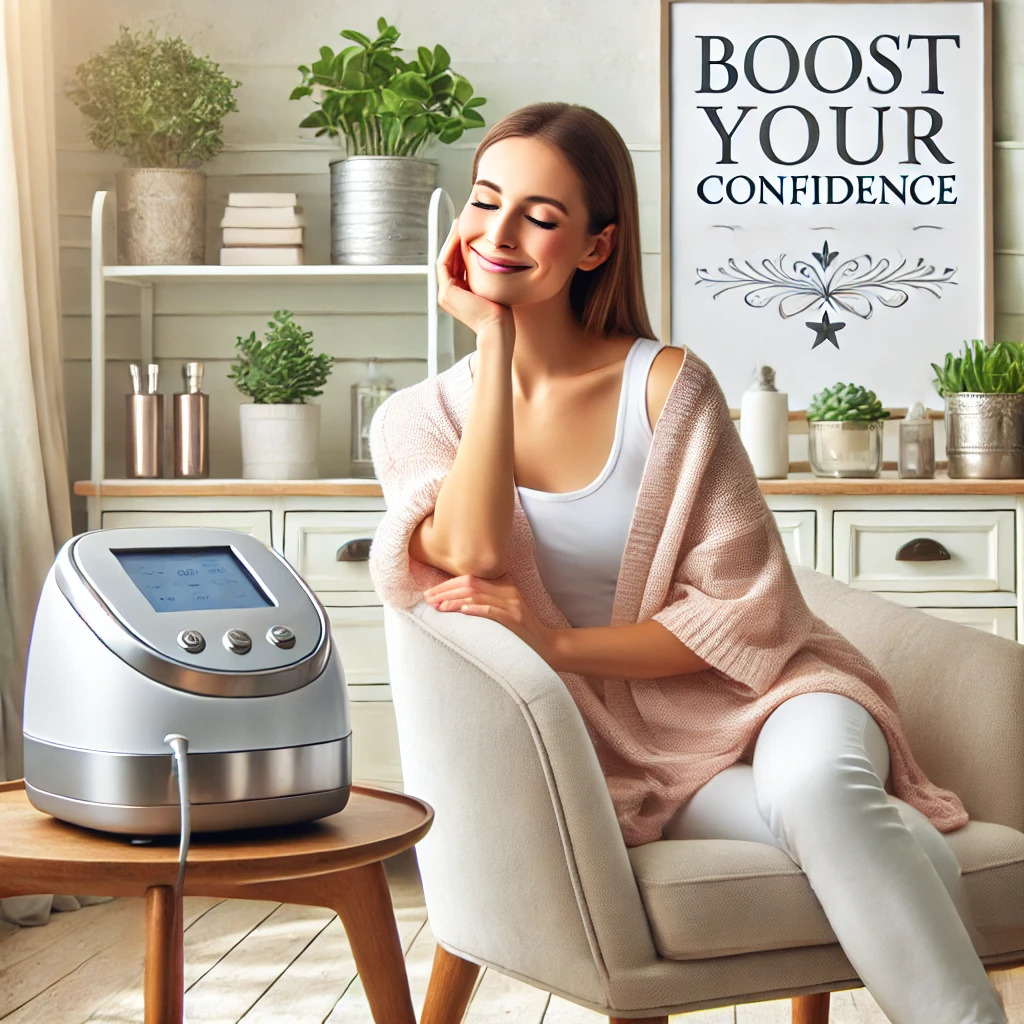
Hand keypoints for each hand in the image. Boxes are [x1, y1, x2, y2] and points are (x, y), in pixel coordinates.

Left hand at [423, 574, 559, 666]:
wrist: (548, 647)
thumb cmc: (522, 633)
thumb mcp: (505, 611)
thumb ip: (486, 602)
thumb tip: (455, 603)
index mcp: (504, 587)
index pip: (470, 578)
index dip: (447, 584)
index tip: (430, 593)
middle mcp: (508, 592)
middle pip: (470, 583)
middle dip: (445, 590)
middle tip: (427, 599)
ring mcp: (512, 605)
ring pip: (477, 595)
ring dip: (454, 600)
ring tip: (438, 606)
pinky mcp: (515, 619)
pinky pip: (492, 611)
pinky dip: (476, 609)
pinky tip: (461, 611)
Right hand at [437, 218, 514, 338]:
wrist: (497, 328)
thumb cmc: (501, 314)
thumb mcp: (492, 289)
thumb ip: (485, 277)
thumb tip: (492, 260)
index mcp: (458, 296)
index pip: (456, 266)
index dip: (460, 247)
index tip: (467, 232)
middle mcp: (449, 295)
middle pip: (448, 261)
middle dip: (454, 241)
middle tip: (460, 223)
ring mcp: (446, 295)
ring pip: (445, 260)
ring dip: (451, 241)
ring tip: (459, 225)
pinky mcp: (448, 292)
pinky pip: (445, 264)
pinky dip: (451, 249)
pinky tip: (460, 236)